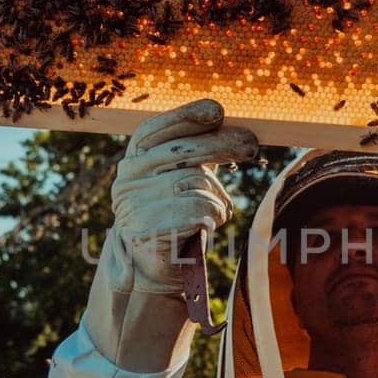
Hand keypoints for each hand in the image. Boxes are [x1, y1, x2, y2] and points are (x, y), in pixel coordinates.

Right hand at [104, 99, 257, 294]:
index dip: (185, 116)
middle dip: (221, 144)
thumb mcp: (180, 179)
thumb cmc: (175, 216)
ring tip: (217, 211)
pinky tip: (209, 225)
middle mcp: (127, 178)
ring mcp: (134, 203)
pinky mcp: (147, 228)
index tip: (218, 111)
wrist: (155, 266)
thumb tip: (231, 127)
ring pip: (196, 181)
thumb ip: (195, 154)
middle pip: (181, 151)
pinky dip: (214, 215)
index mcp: (132, 161)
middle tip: (250, 145)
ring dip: (218, 196)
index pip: (153, 129)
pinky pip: (199, 209)